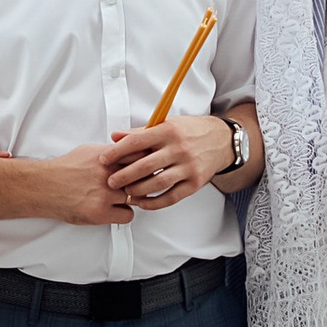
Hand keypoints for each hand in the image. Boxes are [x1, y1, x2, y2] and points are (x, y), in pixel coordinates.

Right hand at [22, 140, 135, 225]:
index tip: (146, 167)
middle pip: (141, 178)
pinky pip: (127, 215)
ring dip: (132, 199)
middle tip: (139, 185)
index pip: (140, 156)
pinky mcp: (100, 213)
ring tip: (123, 198)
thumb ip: (109, 153)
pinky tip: (115, 210)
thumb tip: (125, 152)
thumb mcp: (88, 151)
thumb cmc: (64, 169)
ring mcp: (105, 194)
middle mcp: (107, 174)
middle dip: (142, 182)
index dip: (145, 163)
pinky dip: (123, 214)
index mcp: (106, 157)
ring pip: (137, 198)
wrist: (44, 186)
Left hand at [104, 113, 232, 212]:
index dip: (117, 152)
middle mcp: (179, 149)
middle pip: (145, 165)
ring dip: (138, 190)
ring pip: (158, 183)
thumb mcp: (166, 124)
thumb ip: (139, 132)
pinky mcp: (195, 183)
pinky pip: (171, 197)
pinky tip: (143, 202)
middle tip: (110, 181)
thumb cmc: (190, 132)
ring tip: (126, 192)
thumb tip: (115, 136)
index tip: (104, 159)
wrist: (221, 141)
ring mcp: (188, 167)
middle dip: (124, 175)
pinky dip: (154, 202)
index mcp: (168, 131)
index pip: (137, 141)